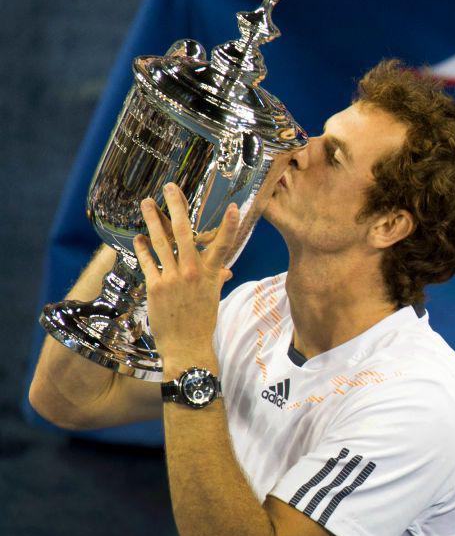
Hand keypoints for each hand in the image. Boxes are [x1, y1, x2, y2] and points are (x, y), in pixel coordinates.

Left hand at [133, 183, 239, 373]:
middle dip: (177, 207)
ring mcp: (173, 278)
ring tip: (146, 204)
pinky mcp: (156, 287)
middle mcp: (193, 272)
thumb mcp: (213, 298)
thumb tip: (223, 272)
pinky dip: (141, 247)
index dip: (231, 226)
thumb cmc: (202, 323)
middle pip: (184, 233)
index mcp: (211, 274)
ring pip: (161, 242)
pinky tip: (138, 237)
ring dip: (152, 220)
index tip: (235, 208)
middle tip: (171, 188)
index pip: (225, 246)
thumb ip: (215, 279)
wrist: (187, 346)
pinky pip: (147, 261)